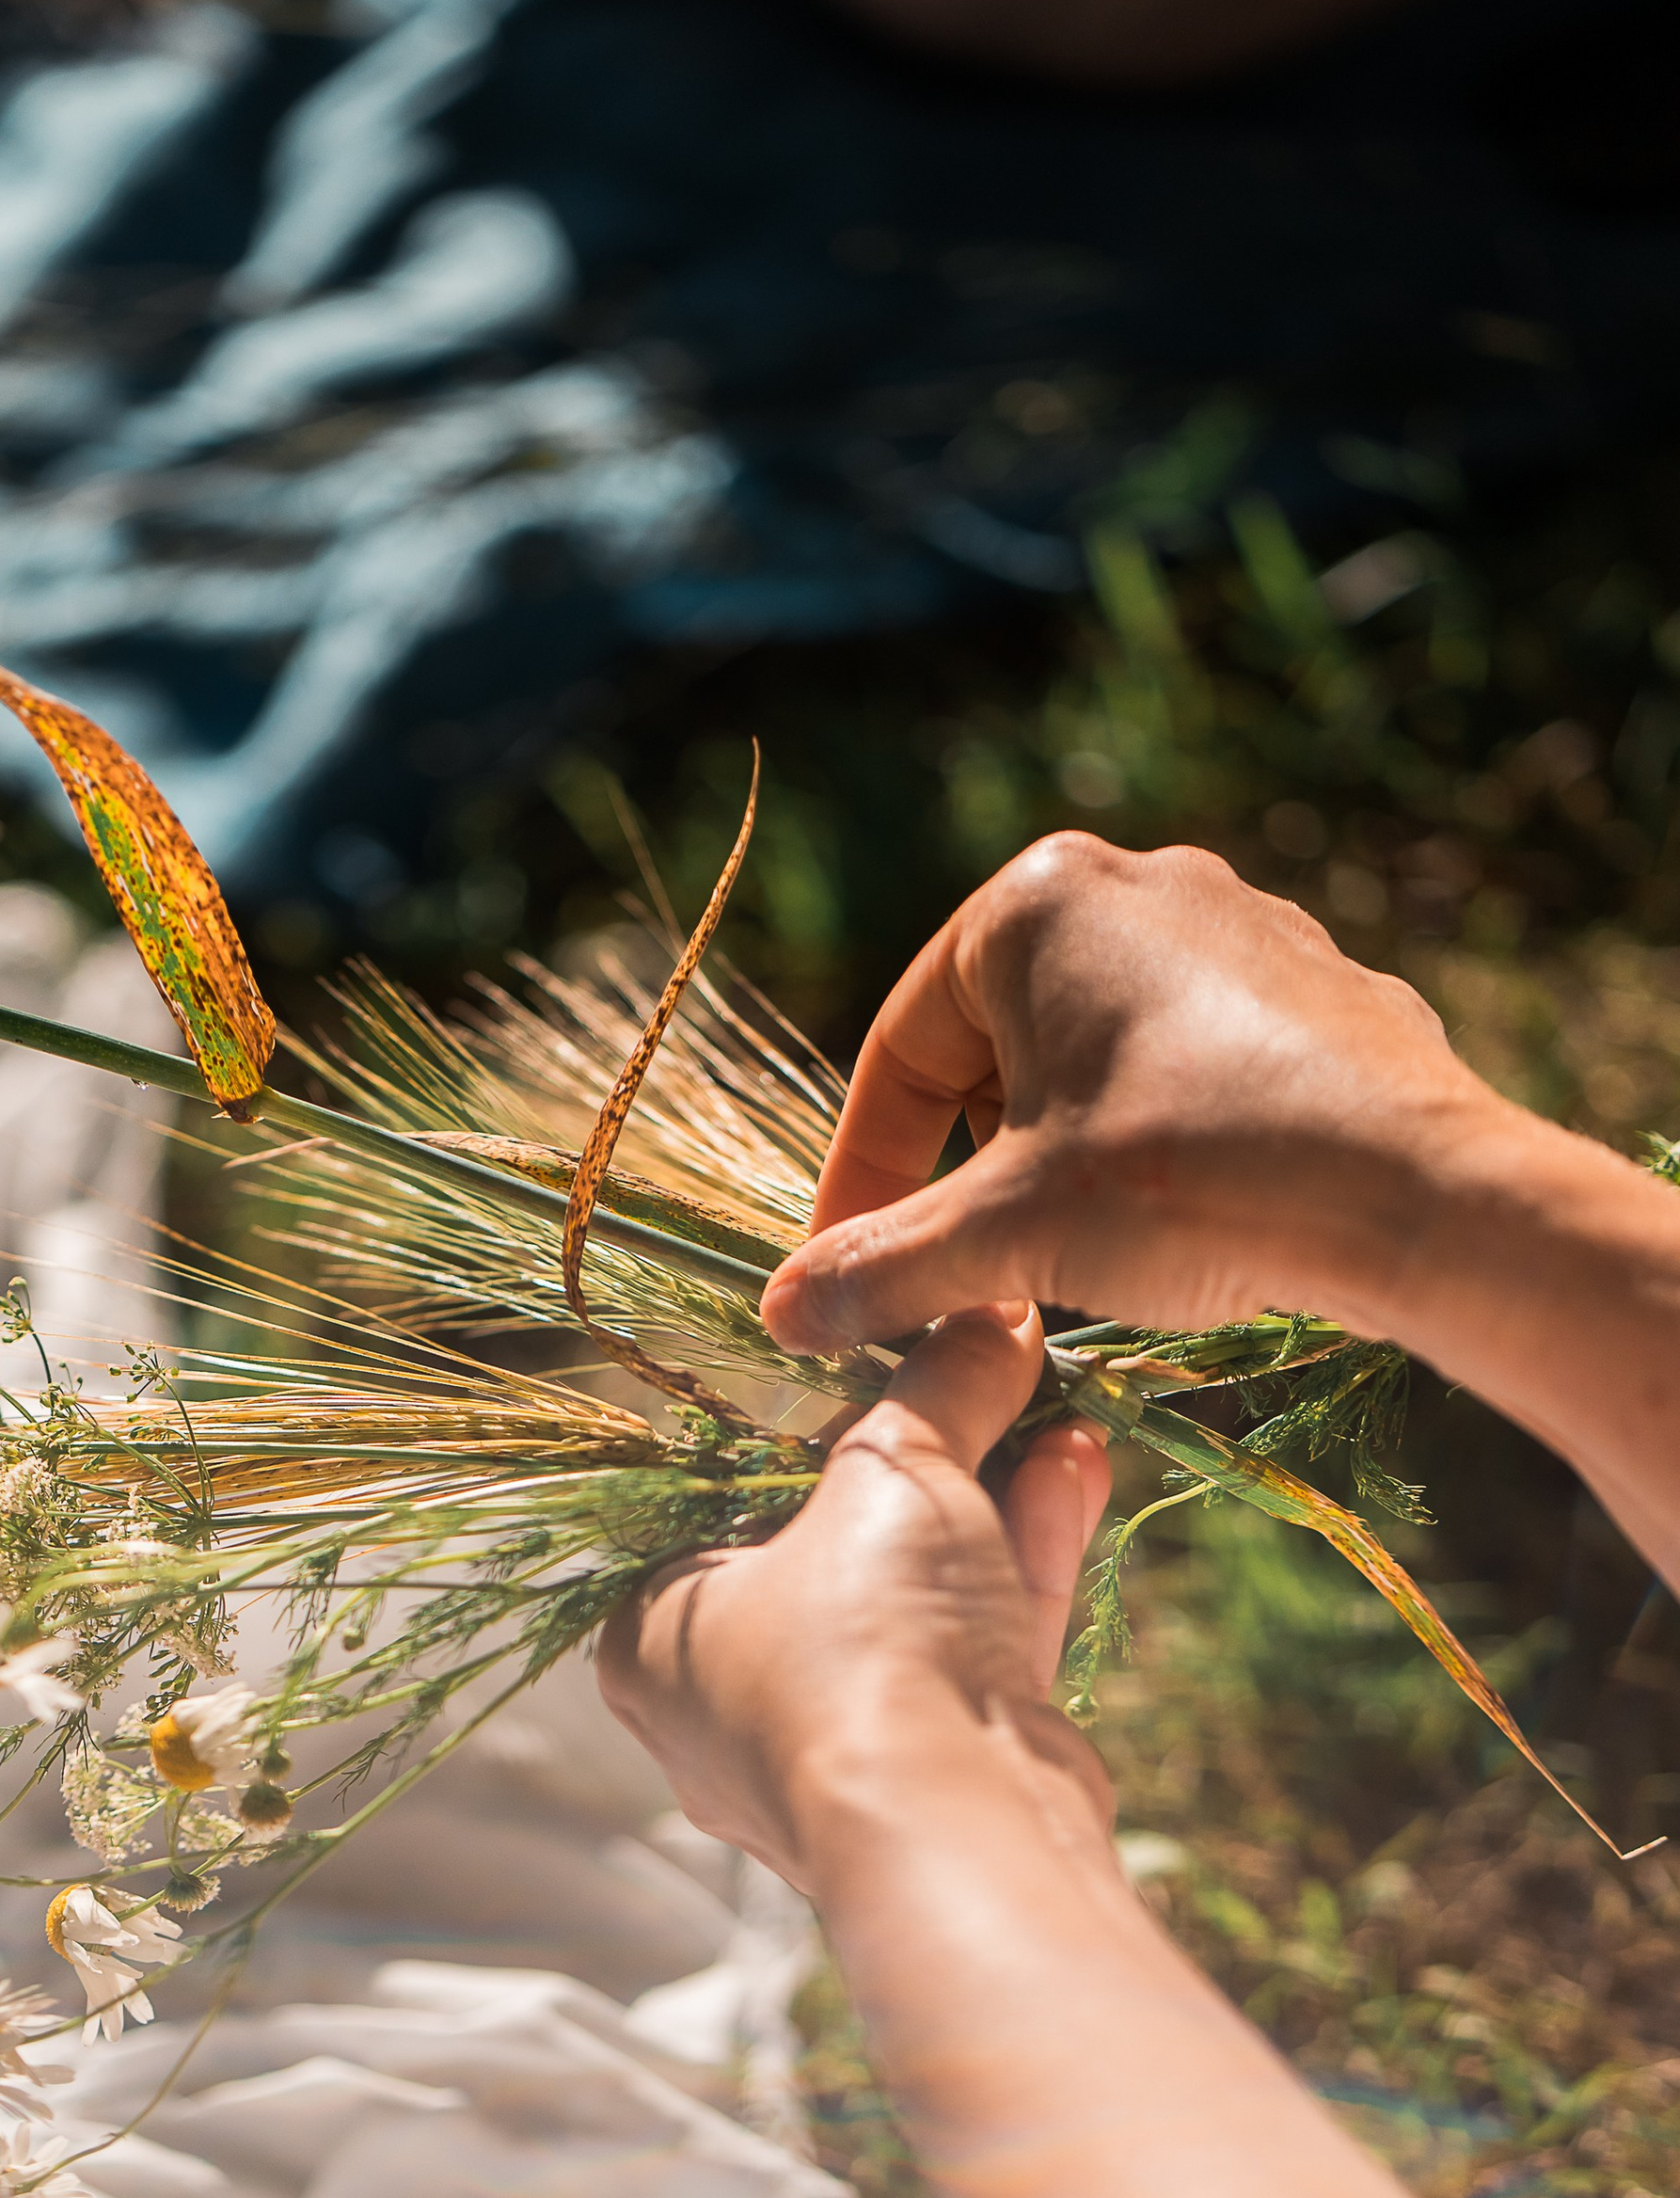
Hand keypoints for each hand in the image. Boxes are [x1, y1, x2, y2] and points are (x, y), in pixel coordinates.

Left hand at [598, 1304, 1112, 1892]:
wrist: (958, 1827)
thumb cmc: (865, 1643)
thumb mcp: (896, 1475)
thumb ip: (939, 1388)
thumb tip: (992, 1313)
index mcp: (655, 1634)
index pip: (720, 1500)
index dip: (814, 1425)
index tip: (889, 1366)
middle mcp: (725, 1706)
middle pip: (834, 1548)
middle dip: (937, 1458)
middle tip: (995, 1376)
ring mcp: (833, 1752)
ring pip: (917, 1600)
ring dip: (994, 1502)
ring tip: (1060, 1413)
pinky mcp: (931, 1778)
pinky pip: (968, 1652)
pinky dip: (1019, 1570)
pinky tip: (1074, 1475)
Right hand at [759, 835, 1517, 1358]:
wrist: (1417, 1195)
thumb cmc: (1192, 1181)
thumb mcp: (1010, 1233)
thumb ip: (883, 1267)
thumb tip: (780, 1315)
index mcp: (1034, 902)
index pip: (900, 1052)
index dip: (863, 1179)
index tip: (851, 1274)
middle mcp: (1137, 882)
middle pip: (995, 1048)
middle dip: (968, 1166)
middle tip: (966, 1269)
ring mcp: (1241, 925)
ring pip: (1095, 1057)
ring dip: (1057, 1159)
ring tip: (1069, 1257)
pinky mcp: (1319, 986)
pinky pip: (1195, 1065)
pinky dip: (1157, 1142)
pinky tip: (1179, 1223)